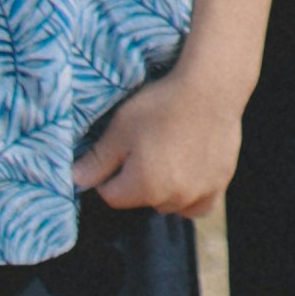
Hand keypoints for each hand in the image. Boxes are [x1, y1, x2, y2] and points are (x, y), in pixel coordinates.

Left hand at [73, 47, 249, 217]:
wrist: (210, 90)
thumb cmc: (161, 104)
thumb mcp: (120, 127)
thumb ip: (98, 160)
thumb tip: (75, 181)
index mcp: (143, 186)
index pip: (112, 196)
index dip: (107, 175)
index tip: (115, 151)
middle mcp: (171, 198)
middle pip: (142, 200)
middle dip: (137, 180)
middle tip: (143, 146)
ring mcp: (198, 194)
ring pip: (170, 204)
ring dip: (164, 189)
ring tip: (166, 155)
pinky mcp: (219, 184)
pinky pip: (199, 205)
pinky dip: (191, 197)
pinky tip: (188, 175)